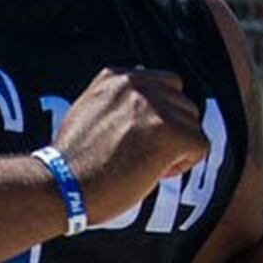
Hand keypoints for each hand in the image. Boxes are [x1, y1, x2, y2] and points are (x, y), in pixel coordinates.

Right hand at [47, 67, 204, 224]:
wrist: (62, 185)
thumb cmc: (72, 161)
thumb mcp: (87, 111)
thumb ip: (116, 99)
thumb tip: (143, 99)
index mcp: (116, 77)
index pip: (165, 84)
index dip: (158, 116)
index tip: (138, 137)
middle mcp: (138, 85)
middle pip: (182, 103)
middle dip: (170, 131)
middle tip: (140, 155)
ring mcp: (156, 107)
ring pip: (193, 125)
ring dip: (176, 148)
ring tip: (145, 164)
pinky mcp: (171, 132)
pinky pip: (200, 146)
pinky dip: (183, 165)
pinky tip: (154, 172)